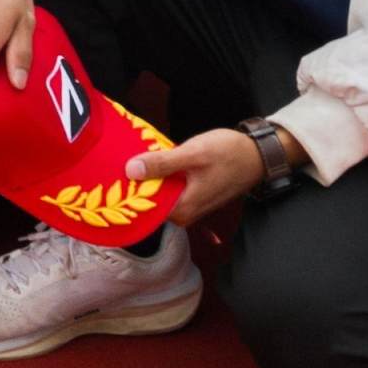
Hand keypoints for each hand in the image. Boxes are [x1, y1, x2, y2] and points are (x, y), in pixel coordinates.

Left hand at [129, 126, 266, 221]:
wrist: (256, 154)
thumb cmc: (228, 154)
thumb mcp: (192, 154)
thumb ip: (162, 164)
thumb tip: (131, 171)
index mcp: (182, 209)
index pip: (142, 207)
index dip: (126, 189)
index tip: (110, 172)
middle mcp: (184, 213)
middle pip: (149, 200)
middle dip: (135, 181)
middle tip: (118, 159)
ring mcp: (189, 204)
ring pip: (159, 192)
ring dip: (148, 176)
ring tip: (131, 156)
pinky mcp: (192, 194)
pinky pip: (169, 188)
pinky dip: (160, 175)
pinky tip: (151, 159)